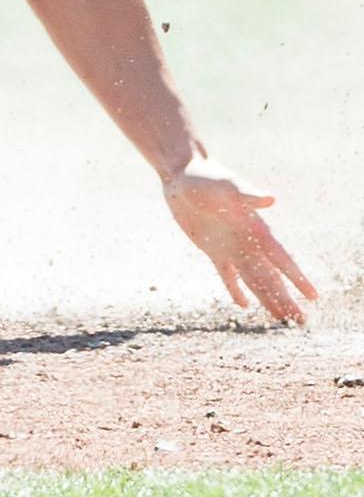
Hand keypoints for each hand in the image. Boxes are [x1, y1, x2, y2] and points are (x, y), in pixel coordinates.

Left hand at [162, 162, 314, 323]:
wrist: (182, 174)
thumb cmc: (207, 177)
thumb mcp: (227, 186)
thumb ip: (248, 195)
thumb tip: (270, 199)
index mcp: (257, 229)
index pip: (282, 259)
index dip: (297, 278)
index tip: (313, 297)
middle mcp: (248, 242)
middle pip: (271, 277)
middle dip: (286, 299)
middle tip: (300, 322)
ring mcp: (231, 247)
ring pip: (253, 279)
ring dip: (267, 298)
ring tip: (281, 319)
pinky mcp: (213, 249)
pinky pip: (227, 274)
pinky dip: (235, 289)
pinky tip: (244, 305)